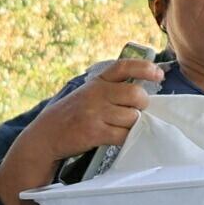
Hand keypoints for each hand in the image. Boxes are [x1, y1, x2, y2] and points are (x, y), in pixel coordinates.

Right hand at [0, 58, 162, 204]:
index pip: (124, 66)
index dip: (145, 68)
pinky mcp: (94, 132)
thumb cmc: (71, 116)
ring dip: (131, 125)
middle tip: (134, 111)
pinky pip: (123, 134)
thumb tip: (143, 91)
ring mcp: (95, 113)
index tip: (158, 76)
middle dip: (141, 105)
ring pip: (132, 117)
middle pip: (136, 94)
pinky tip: (114, 137)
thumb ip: (110, 89)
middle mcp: (96, 94)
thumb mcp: (87, 94)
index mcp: (96, 82)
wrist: (45, 136)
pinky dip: (124, 138)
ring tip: (118, 127)